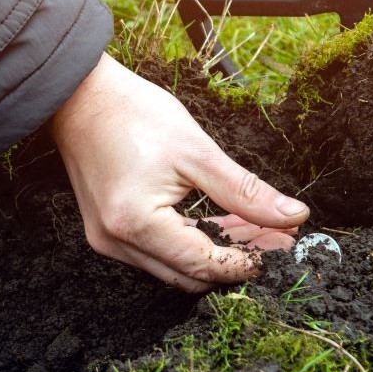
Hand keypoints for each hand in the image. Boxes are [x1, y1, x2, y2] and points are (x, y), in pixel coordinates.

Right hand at [49, 54, 308, 291]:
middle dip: (236, 260)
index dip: (248, 260)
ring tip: (256, 228)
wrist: (80, 96)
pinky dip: (190, 242)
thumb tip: (292, 216)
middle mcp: (116, 241)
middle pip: (189, 275)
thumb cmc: (131, 114)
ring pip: (174, 267)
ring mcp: (107, 238)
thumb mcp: (196, 150)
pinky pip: (156, 251)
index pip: (204, 264)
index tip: (284, 245)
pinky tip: (221, 222)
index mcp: (135, 223)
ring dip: (215, 252)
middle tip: (276, 237)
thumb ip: (245, 191)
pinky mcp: (107, 229)